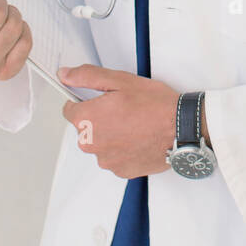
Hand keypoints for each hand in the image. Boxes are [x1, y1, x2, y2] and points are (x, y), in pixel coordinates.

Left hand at [60, 65, 180, 178]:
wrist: (181, 129)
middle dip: (100, 118)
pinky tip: (139, 138)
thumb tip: (65, 75)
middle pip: (86, 128)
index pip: (69, 110)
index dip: (85, 101)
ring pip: (101, 143)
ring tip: (135, 124)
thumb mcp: (120, 80)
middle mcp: (91, 144)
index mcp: (87, 120)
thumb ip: (87, 76)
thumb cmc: (154, 105)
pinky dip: (123, 149)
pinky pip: (115, 157)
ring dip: (112, 135)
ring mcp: (106, 160)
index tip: (100, 100)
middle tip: (124, 109)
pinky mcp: (121, 171)